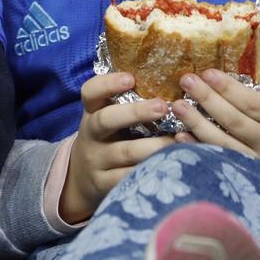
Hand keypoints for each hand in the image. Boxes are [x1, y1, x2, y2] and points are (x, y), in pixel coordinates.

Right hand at [56, 72, 180, 224]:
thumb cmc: (107, 139)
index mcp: (91, 113)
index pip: (90, 92)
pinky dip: (150, 172)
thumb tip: (168, 75)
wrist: (82, 179)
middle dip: (135, 112)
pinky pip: (129, 179)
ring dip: (153, 146)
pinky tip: (169, 167)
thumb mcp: (106, 118)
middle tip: (163, 106)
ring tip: (177, 142)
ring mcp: (97, 161)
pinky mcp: (105, 184)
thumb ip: (126, 102)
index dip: (108, 84)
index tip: (130, 78)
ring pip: (124, 152)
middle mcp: (91, 135)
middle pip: (106, 120)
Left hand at [172, 68, 259, 181]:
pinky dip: (199, 148)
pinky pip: (221, 160)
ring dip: (197, 125)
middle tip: (186, 81)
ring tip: (176, 106)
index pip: (252, 103)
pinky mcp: (249, 173)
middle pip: (235, 122)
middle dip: (208, 101)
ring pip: (225, 145)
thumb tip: (234, 54)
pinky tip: (180, 136)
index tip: (207, 72)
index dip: (228, 89)